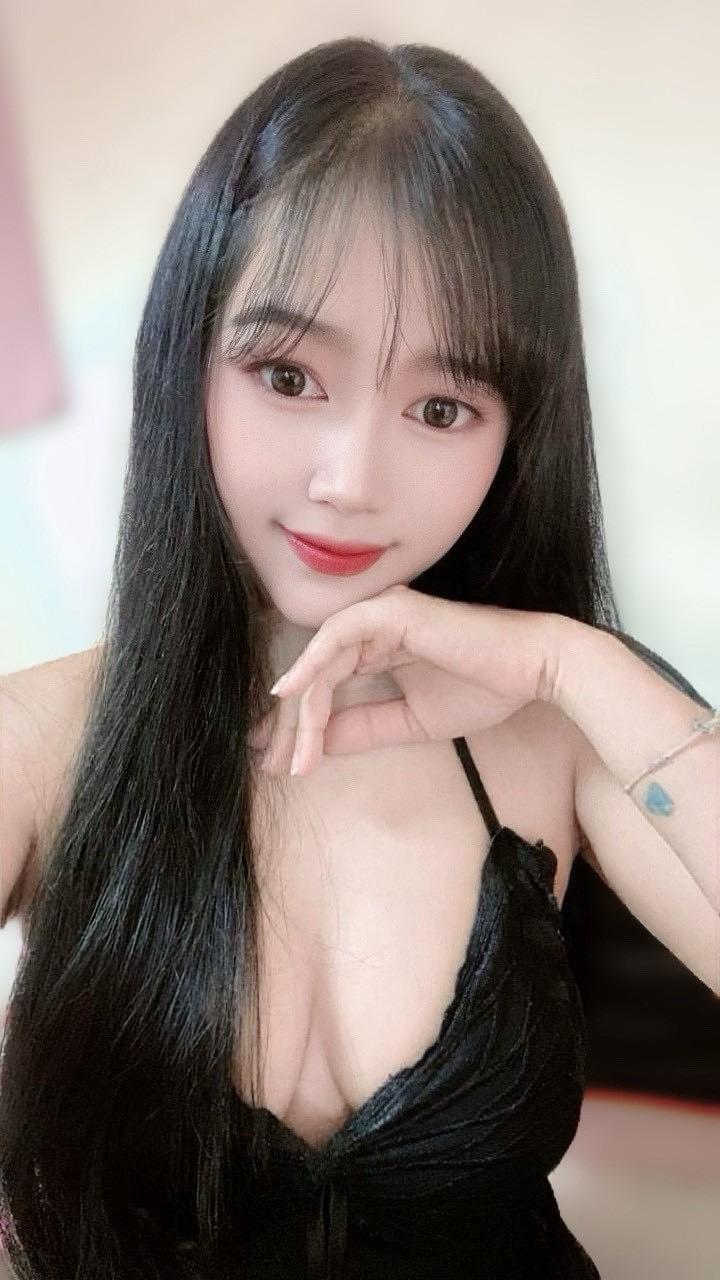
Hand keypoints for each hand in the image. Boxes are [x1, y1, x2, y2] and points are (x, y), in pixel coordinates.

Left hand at [249, 584, 561, 776]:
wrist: (532, 672)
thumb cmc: (483, 688)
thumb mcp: (411, 721)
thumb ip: (366, 727)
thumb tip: (321, 744)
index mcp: (378, 647)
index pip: (326, 685)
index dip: (302, 724)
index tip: (285, 762)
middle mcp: (372, 627)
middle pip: (315, 675)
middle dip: (291, 723)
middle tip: (273, 763)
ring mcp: (380, 615)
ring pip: (321, 661)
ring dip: (303, 709)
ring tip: (293, 751)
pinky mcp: (391, 613)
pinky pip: (337, 636)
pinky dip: (312, 665)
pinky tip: (290, 694)